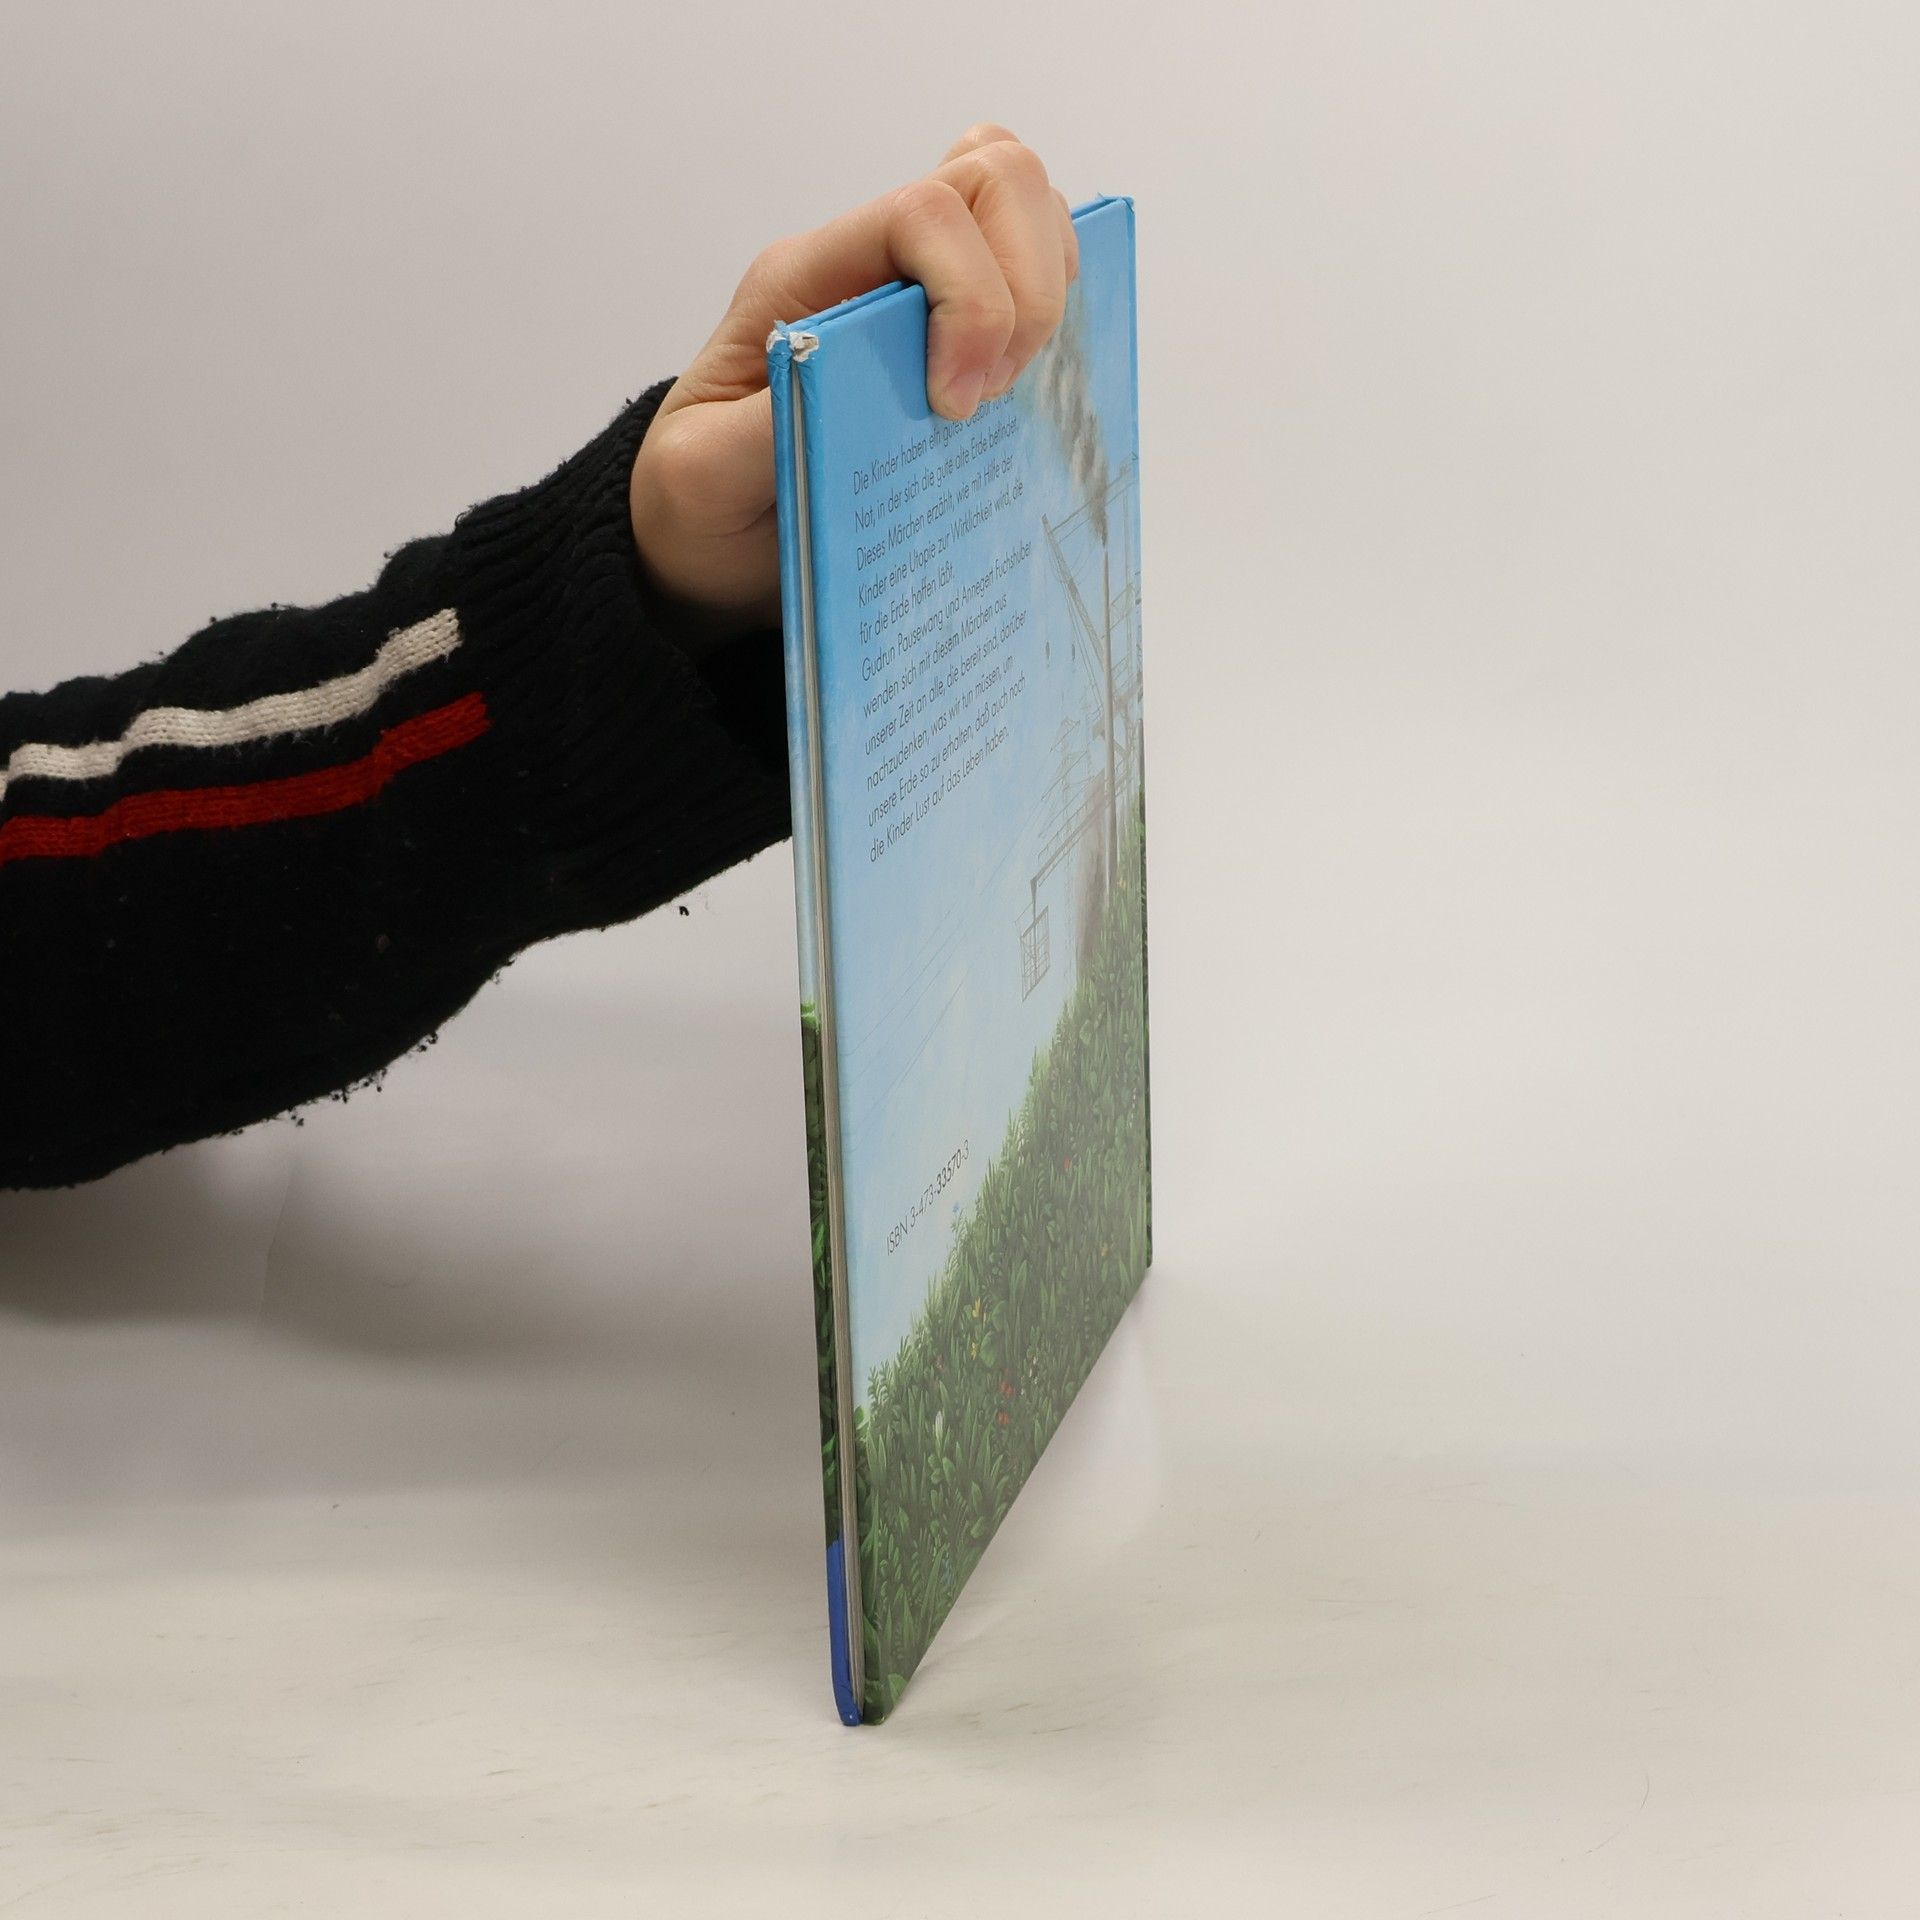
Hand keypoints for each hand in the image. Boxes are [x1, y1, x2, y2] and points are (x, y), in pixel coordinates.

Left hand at [629, 124, 1079, 639]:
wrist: (707, 541)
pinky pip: (1036, 272)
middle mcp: (869, 263)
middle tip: (987, 397)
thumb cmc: (701, 503)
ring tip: (1004, 391)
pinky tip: (1023, 389)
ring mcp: (920, 290)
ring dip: (1045, 294)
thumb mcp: (704, 476)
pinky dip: (1058, 314)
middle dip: (1024, 290)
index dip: (971, 297)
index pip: (924, 212)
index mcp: (806, 279)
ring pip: (1026, 206)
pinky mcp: (957, 333)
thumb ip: (763, 423)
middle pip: (995, 178)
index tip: (954, 406)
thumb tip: (832, 375)